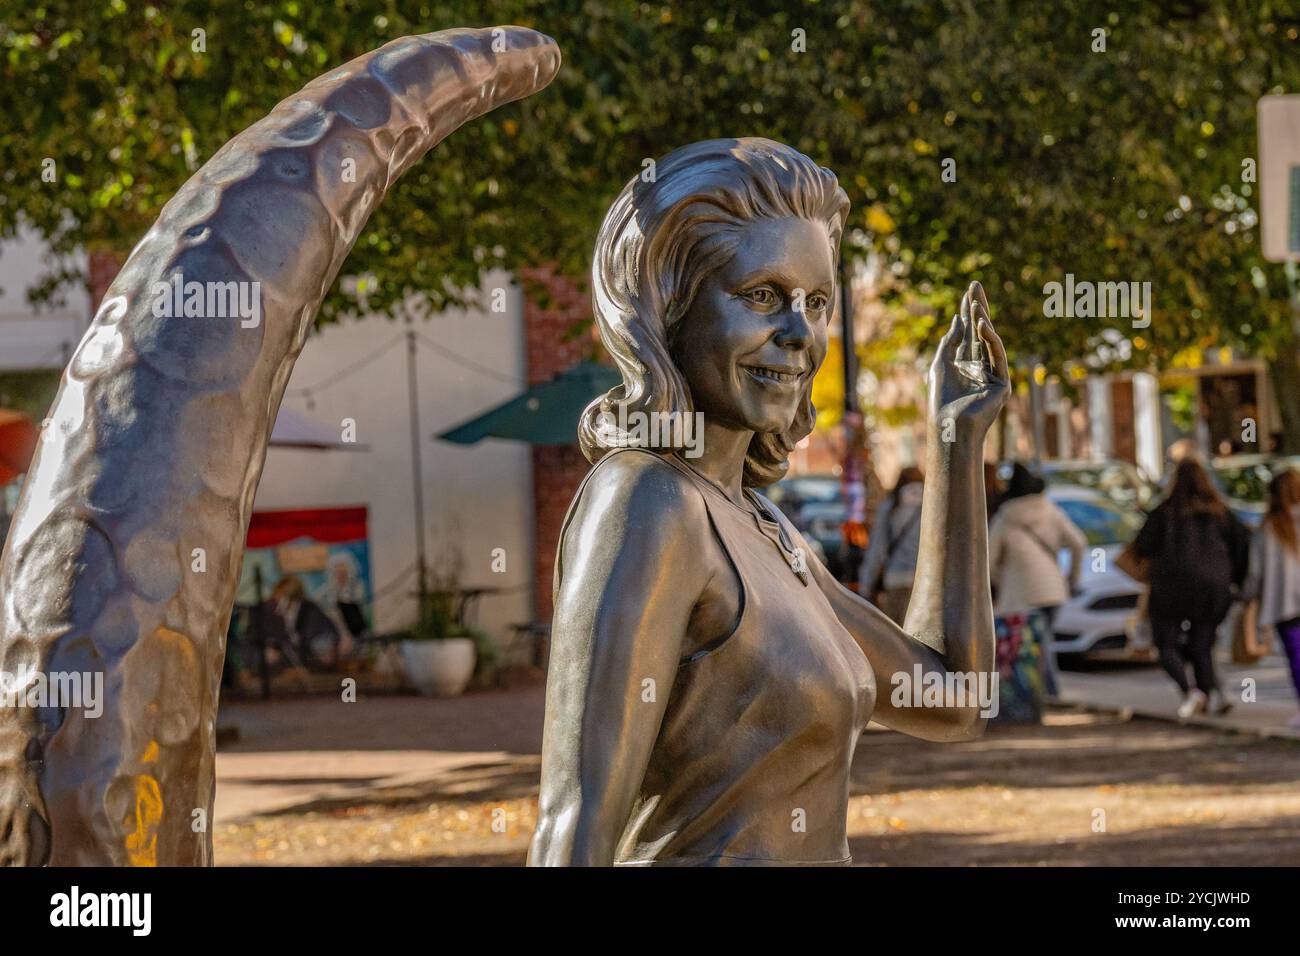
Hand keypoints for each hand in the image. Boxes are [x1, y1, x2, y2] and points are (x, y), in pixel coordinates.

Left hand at [928, 280, 1009, 437]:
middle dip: (977, 308)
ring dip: (982, 319)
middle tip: (975, 285)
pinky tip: (981, 325)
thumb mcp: (941, 364)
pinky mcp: (1002, 383)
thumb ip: (950, 342)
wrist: (948, 425)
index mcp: (965, 363)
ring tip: (975, 300)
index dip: (967, 312)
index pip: (967, 332)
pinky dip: (990, 339)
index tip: (968, 292)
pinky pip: (997, 356)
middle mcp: (980, 366)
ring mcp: (992, 374)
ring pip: (989, 340)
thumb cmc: (941, 400)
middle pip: (980, 331)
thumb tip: (956, 318)